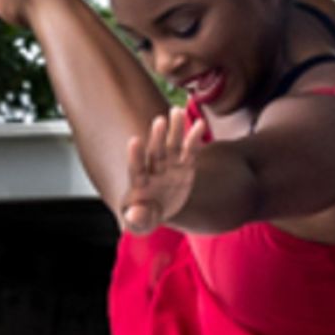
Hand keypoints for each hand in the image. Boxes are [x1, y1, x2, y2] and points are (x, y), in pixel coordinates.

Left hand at [121, 105, 206, 233]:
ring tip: (177, 111)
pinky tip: (200, 124)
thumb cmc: (145, 217)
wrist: (158, 208)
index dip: (136, 156)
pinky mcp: (185, 166)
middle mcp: (154, 170)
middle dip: (158, 138)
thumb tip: (135, 213)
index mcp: (140, 183)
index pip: (137, 168)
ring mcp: (169, 166)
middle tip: (160, 121)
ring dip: (175, 129)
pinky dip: (194, 138)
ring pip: (172, 145)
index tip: (134, 141)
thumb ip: (138, 220)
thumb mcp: (141, 223)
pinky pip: (190, 151)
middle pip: (156, 152)